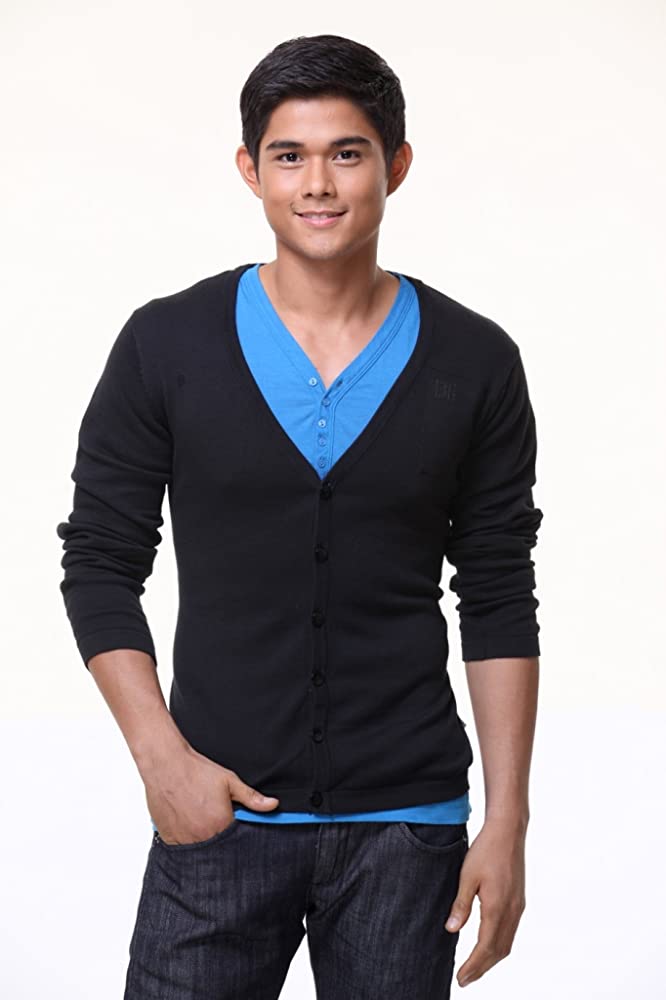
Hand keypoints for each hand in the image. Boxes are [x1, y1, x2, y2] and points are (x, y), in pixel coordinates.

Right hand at [143, 744, 279, 845]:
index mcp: (220, 824)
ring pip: (200, 850)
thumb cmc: (195, 771)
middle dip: (221, 839)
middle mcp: (202, 836)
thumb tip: (272, 805)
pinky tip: (188, 824)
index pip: (237, 842)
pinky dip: (187, 840)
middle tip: (214, 820)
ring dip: (204, 840)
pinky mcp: (168, 838)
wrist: (166, 764)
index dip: (238, 836)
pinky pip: (182, 847)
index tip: (234, 827)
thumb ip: (251, 797)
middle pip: (218, 848)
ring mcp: (184, 840)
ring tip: (200, 820)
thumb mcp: (229, 781)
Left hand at [444, 818, 526, 987]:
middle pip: (498, 951)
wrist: (508, 831)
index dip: (473, 966)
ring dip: (491, 959)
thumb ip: (460, 905)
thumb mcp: (467, 876)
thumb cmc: (486, 850)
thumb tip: (451, 931)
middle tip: (465, 980)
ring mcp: (518, 906)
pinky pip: (511, 932)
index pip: (485, 947)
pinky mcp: (519, 900)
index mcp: (497, 907)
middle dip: (482, 968)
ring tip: (475, 968)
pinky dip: (499, 946)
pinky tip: (490, 945)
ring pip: (507, 943)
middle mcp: (512, 911)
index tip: (461, 978)